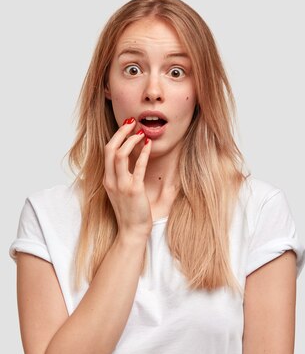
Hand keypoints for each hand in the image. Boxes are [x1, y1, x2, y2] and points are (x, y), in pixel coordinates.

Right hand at [103, 117, 152, 238]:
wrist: (132, 230)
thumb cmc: (131, 212)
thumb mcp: (122, 192)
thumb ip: (124, 176)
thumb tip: (134, 161)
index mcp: (107, 179)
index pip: (107, 152)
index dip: (116, 137)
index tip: (126, 127)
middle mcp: (111, 180)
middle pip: (110, 149)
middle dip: (120, 133)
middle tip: (131, 122)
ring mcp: (121, 185)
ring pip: (119, 155)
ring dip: (130, 141)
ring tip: (141, 132)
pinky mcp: (133, 190)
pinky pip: (137, 168)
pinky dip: (143, 154)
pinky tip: (148, 145)